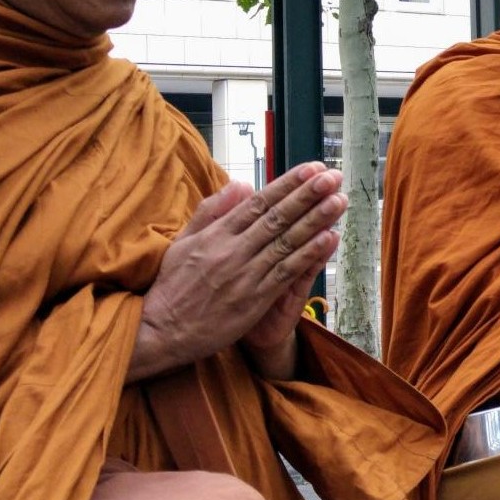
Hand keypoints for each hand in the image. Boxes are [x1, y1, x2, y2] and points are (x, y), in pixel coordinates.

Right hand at [129, 163, 346, 381]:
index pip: (259, 202)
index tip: (311, 169)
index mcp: (216, 234)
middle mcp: (232, 250)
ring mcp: (245, 274)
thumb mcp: (183, 241)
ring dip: (316, 219)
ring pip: (286, 241)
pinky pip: (286, 272)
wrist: (161, 330)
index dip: (288, 184)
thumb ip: (212, 211)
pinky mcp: (254, 299)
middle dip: (308, 195)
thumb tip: (241, 184)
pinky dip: (308, 254)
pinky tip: (328, 238)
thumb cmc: (172, 285)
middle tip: (333, 176)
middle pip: (277, 217)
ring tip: (339, 201)